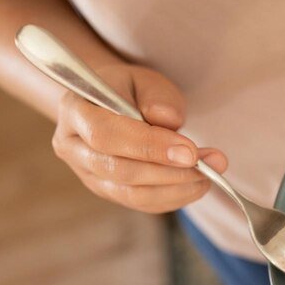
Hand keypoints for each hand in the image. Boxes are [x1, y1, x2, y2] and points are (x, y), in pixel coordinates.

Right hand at [51, 63, 227, 212]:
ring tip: (210, 175)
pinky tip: (198, 184)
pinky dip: (175, 197)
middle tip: (209, 166)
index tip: (190, 152)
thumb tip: (169, 120)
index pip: (106, 135)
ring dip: (177, 188)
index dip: (149, 146)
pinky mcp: (108, 191)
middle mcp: (73, 148)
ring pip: (133, 194)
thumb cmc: (128, 90)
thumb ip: (157, 97)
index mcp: (75, 111)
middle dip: (170, 172)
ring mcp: (88, 175)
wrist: (111, 103)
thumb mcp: (144, 80)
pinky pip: (143, 204)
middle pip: (120, 171)